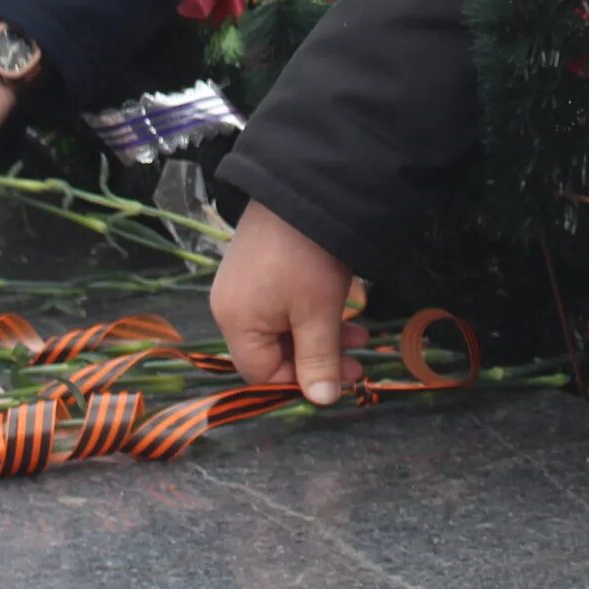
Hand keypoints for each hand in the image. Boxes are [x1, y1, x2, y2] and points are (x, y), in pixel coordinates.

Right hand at [212, 200, 365, 405]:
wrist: (304, 187)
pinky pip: (280, 302)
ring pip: (281, 327)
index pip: (261, 373)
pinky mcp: (257, 263)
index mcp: (235, 322)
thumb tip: (320, 402)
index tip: (340, 380)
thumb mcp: (318, 314)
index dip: (300, 382)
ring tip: (360, 333)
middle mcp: (229, 305)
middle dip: (317, 358)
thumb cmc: (308, 258)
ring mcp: (242, 282)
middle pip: (271, 351)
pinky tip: (341, 307)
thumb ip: (318, 361)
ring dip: (320, 335)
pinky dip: (310, 311)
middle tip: (358, 360)